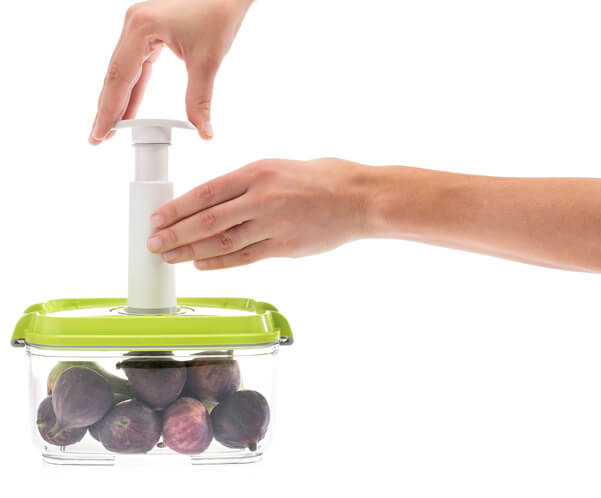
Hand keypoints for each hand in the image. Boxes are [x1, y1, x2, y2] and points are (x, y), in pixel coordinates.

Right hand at [89, 0, 253, 143]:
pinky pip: (137, 64)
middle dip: (108, 109)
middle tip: (98, 138)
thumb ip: (200, 101)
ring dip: (119, 100)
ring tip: (112, 127)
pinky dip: (134, 87)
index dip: (109, 111)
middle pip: (115, 75)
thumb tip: (204, 132)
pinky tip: (130, 107)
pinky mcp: (149, 29)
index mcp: (141, 29)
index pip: (120, 79)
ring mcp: (139, 26)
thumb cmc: (218, 12)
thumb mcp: (208, 61)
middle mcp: (133, 25)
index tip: (100, 134)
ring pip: (124, 71)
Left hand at [147, 158, 374, 269]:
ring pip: (223, 243)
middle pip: (208, 221)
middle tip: (153, 244)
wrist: (360, 198)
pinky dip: (221, 263)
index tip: (157, 218)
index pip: (206, 192)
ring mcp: (274, 226)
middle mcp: (262, 199)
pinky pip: (246, 258)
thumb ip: (248, 184)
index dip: (177, 208)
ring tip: (170, 258)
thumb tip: (215, 201)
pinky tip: (202, 266)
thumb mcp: (280, 166)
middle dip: (176, 234)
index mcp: (258, 172)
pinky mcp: (285, 247)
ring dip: (192, 252)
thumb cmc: (324, 177)